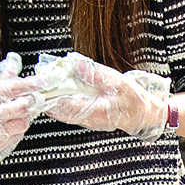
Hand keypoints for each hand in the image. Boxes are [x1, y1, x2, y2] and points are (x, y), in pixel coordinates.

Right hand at [0, 53, 45, 184]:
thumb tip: (15, 61)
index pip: (16, 86)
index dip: (36, 83)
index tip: (51, 78)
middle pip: (25, 106)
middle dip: (33, 101)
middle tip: (35, 98)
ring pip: (23, 122)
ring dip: (24, 117)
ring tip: (12, 113)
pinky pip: (16, 135)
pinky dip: (16, 129)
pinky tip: (5, 125)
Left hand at [35, 52, 170, 140]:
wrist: (146, 115)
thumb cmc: (135, 100)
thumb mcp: (117, 82)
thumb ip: (94, 74)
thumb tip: (75, 64)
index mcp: (94, 111)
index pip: (65, 107)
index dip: (50, 98)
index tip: (40, 88)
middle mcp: (88, 119)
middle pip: (61, 112)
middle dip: (48, 99)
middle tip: (38, 86)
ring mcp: (89, 121)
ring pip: (65, 113)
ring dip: (55, 101)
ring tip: (46, 87)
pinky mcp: (91, 118)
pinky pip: (72, 112)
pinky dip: (64, 103)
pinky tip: (61, 92)